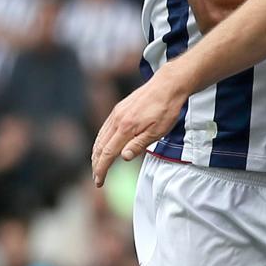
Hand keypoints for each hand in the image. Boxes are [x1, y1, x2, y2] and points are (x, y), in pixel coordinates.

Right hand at [91, 70, 186, 186]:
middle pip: (100, 146)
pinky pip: (105, 127)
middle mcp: (118, 120)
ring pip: (100, 136)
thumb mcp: (158, 131)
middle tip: (97, 178)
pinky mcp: (120, 107)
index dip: (101, 169)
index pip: (108, 153)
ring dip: (96, 153)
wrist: (169, 84)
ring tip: (97, 164)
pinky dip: (100, 139)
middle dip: (96, 164)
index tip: (99, 181)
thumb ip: (139, 145)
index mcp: (126, 128)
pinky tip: (103, 144)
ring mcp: (117, 112)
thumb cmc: (166, 108)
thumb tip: (124, 157)